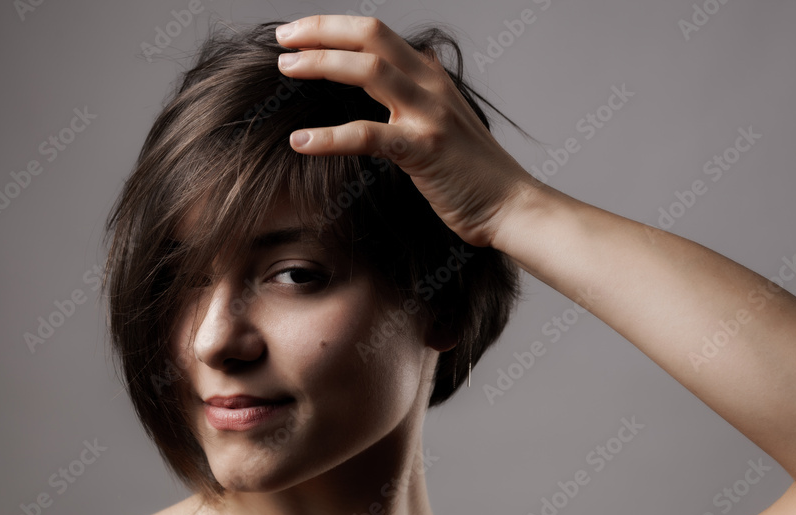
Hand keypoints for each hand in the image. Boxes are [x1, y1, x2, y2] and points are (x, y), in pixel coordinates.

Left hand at [275, 14, 545, 247]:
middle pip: (370, 36)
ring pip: (368, 70)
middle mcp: (430, 85)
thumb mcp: (446, 121)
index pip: (377, 33)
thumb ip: (421, 96)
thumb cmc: (473, 173)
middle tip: (284, 40)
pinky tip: (301, 141)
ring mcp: (428, 114)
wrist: (511, 206)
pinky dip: (328, 137)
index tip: (299, 33)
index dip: (334, 27)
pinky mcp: (423, 150)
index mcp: (431, 75)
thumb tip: (405, 71)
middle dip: (322, 31)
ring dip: (321, 64)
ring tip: (285, 69)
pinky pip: (367, 135)